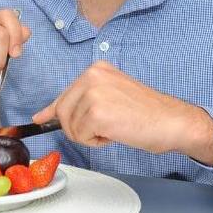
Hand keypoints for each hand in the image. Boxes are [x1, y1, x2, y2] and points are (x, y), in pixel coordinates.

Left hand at [32, 61, 212, 164]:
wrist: (173, 121)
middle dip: (78, 128)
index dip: (52, 111)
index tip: (39, 118)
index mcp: (96, 69)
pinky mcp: (97, 112)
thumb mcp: (111, 97)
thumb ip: (81, 102)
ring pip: (70, 127)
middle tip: (104, 129)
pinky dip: (97, 142)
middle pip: (62, 112)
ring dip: (89, 136)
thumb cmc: (147, 113)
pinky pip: (81, 136)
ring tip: (115, 127)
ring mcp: (93, 92)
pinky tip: (116, 133)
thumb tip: (45, 115)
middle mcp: (92, 75)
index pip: (64, 94)